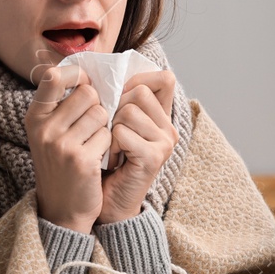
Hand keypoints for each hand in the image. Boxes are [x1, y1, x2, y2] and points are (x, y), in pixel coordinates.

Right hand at [25, 63, 108, 233]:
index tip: (86, 86)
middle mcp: (44, 129)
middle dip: (97, 106)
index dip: (77, 75)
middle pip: (87, 93)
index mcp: (34, 118)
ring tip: (93, 144)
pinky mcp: (82, 160)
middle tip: (92, 126)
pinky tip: (99, 159)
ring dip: (104, 127)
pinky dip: (109, 146)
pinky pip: (108, 135)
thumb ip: (61, 105)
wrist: (63, 210)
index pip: (54, 76)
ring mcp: (62, 145)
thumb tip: (88, 73)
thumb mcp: (49, 134)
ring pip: (101, 114)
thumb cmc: (61, 166)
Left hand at [98, 69, 178, 223]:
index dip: (138, 80)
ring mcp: (165, 142)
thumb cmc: (106, 163)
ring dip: (111, 129)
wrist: (108, 204)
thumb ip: (120, 100)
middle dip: (116, 109)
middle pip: (140, 91)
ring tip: (113, 149)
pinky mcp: (155, 157)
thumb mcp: (115, 125)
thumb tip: (108, 69)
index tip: (120, 99)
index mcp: (161, 117)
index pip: (164, 78)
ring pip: (128, 110)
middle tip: (113, 134)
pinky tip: (114, 160)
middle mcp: (168, 128)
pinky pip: (122, 132)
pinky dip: (111, 145)